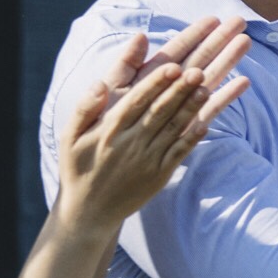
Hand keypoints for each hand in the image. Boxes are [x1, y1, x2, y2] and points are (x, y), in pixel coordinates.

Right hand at [52, 25, 250, 230]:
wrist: (89, 211)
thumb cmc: (78, 168)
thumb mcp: (70, 137)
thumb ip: (85, 108)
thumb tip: (99, 83)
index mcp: (109, 131)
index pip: (137, 102)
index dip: (156, 84)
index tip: (172, 67)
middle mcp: (130, 143)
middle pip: (159, 112)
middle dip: (179, 91)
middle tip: (198, 71)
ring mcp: (147, 160)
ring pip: (173, 130)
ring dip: (191, 109)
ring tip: (206, 88)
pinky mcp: (159, 174)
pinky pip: (179, 154)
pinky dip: (193, 138)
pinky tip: (207, 122)